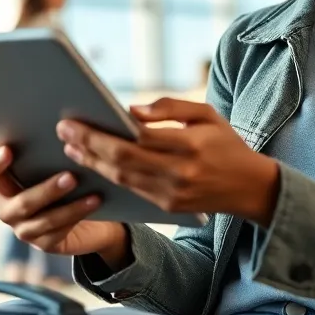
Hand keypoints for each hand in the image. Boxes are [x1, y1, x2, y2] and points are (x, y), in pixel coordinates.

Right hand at [0, 146, 129, 268]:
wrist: (89, 217)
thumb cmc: (69, 181)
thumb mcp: (58, 166)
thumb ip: (51, 154)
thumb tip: (66, 129)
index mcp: (5, 184)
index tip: (8, 150)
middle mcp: (9, 208)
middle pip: (21, 202)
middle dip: (46, 190)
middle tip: (70, 176)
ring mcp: (24, 229)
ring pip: (43, 220)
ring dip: (69, 207)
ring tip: (91, 194)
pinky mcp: (44, 244)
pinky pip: (58, 233)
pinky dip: (77, 217)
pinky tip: (94, 204)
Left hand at [58, 98, 280, 224]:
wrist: (251, 187)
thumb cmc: (227, 144)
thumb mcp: (207, 115)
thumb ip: (170, 108)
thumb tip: (131, 111)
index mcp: (189, 145)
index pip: (136, 138)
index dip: (101, 132)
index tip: (75, 121)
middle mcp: (179, 172)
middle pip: (122, 160)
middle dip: (88, 146)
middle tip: (63, 132)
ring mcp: (172, 193)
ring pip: (122, 179)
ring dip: (93, 164)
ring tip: (72, 147)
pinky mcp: (167, 207)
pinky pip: (131, 191)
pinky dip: (109, 178)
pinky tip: (94, 165)